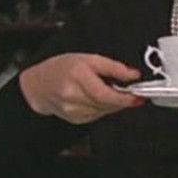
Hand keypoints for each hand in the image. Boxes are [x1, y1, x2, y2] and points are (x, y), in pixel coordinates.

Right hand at [19, 53, 142, 123]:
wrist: (39, 85)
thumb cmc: (62, 68)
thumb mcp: (89, 58)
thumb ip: (113, 67)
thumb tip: (133, 75)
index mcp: (77, 76)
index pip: (105, 93)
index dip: (124, 97)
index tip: (138, 96)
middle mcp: (73, 95)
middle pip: (107, 103)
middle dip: (122, 99)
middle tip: (131, 92)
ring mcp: (73, 110)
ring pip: (104, 111)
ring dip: (112, 103)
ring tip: (108, 90)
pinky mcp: (75, 119)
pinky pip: (98, 115)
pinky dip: (103, 107)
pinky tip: (97, 98)